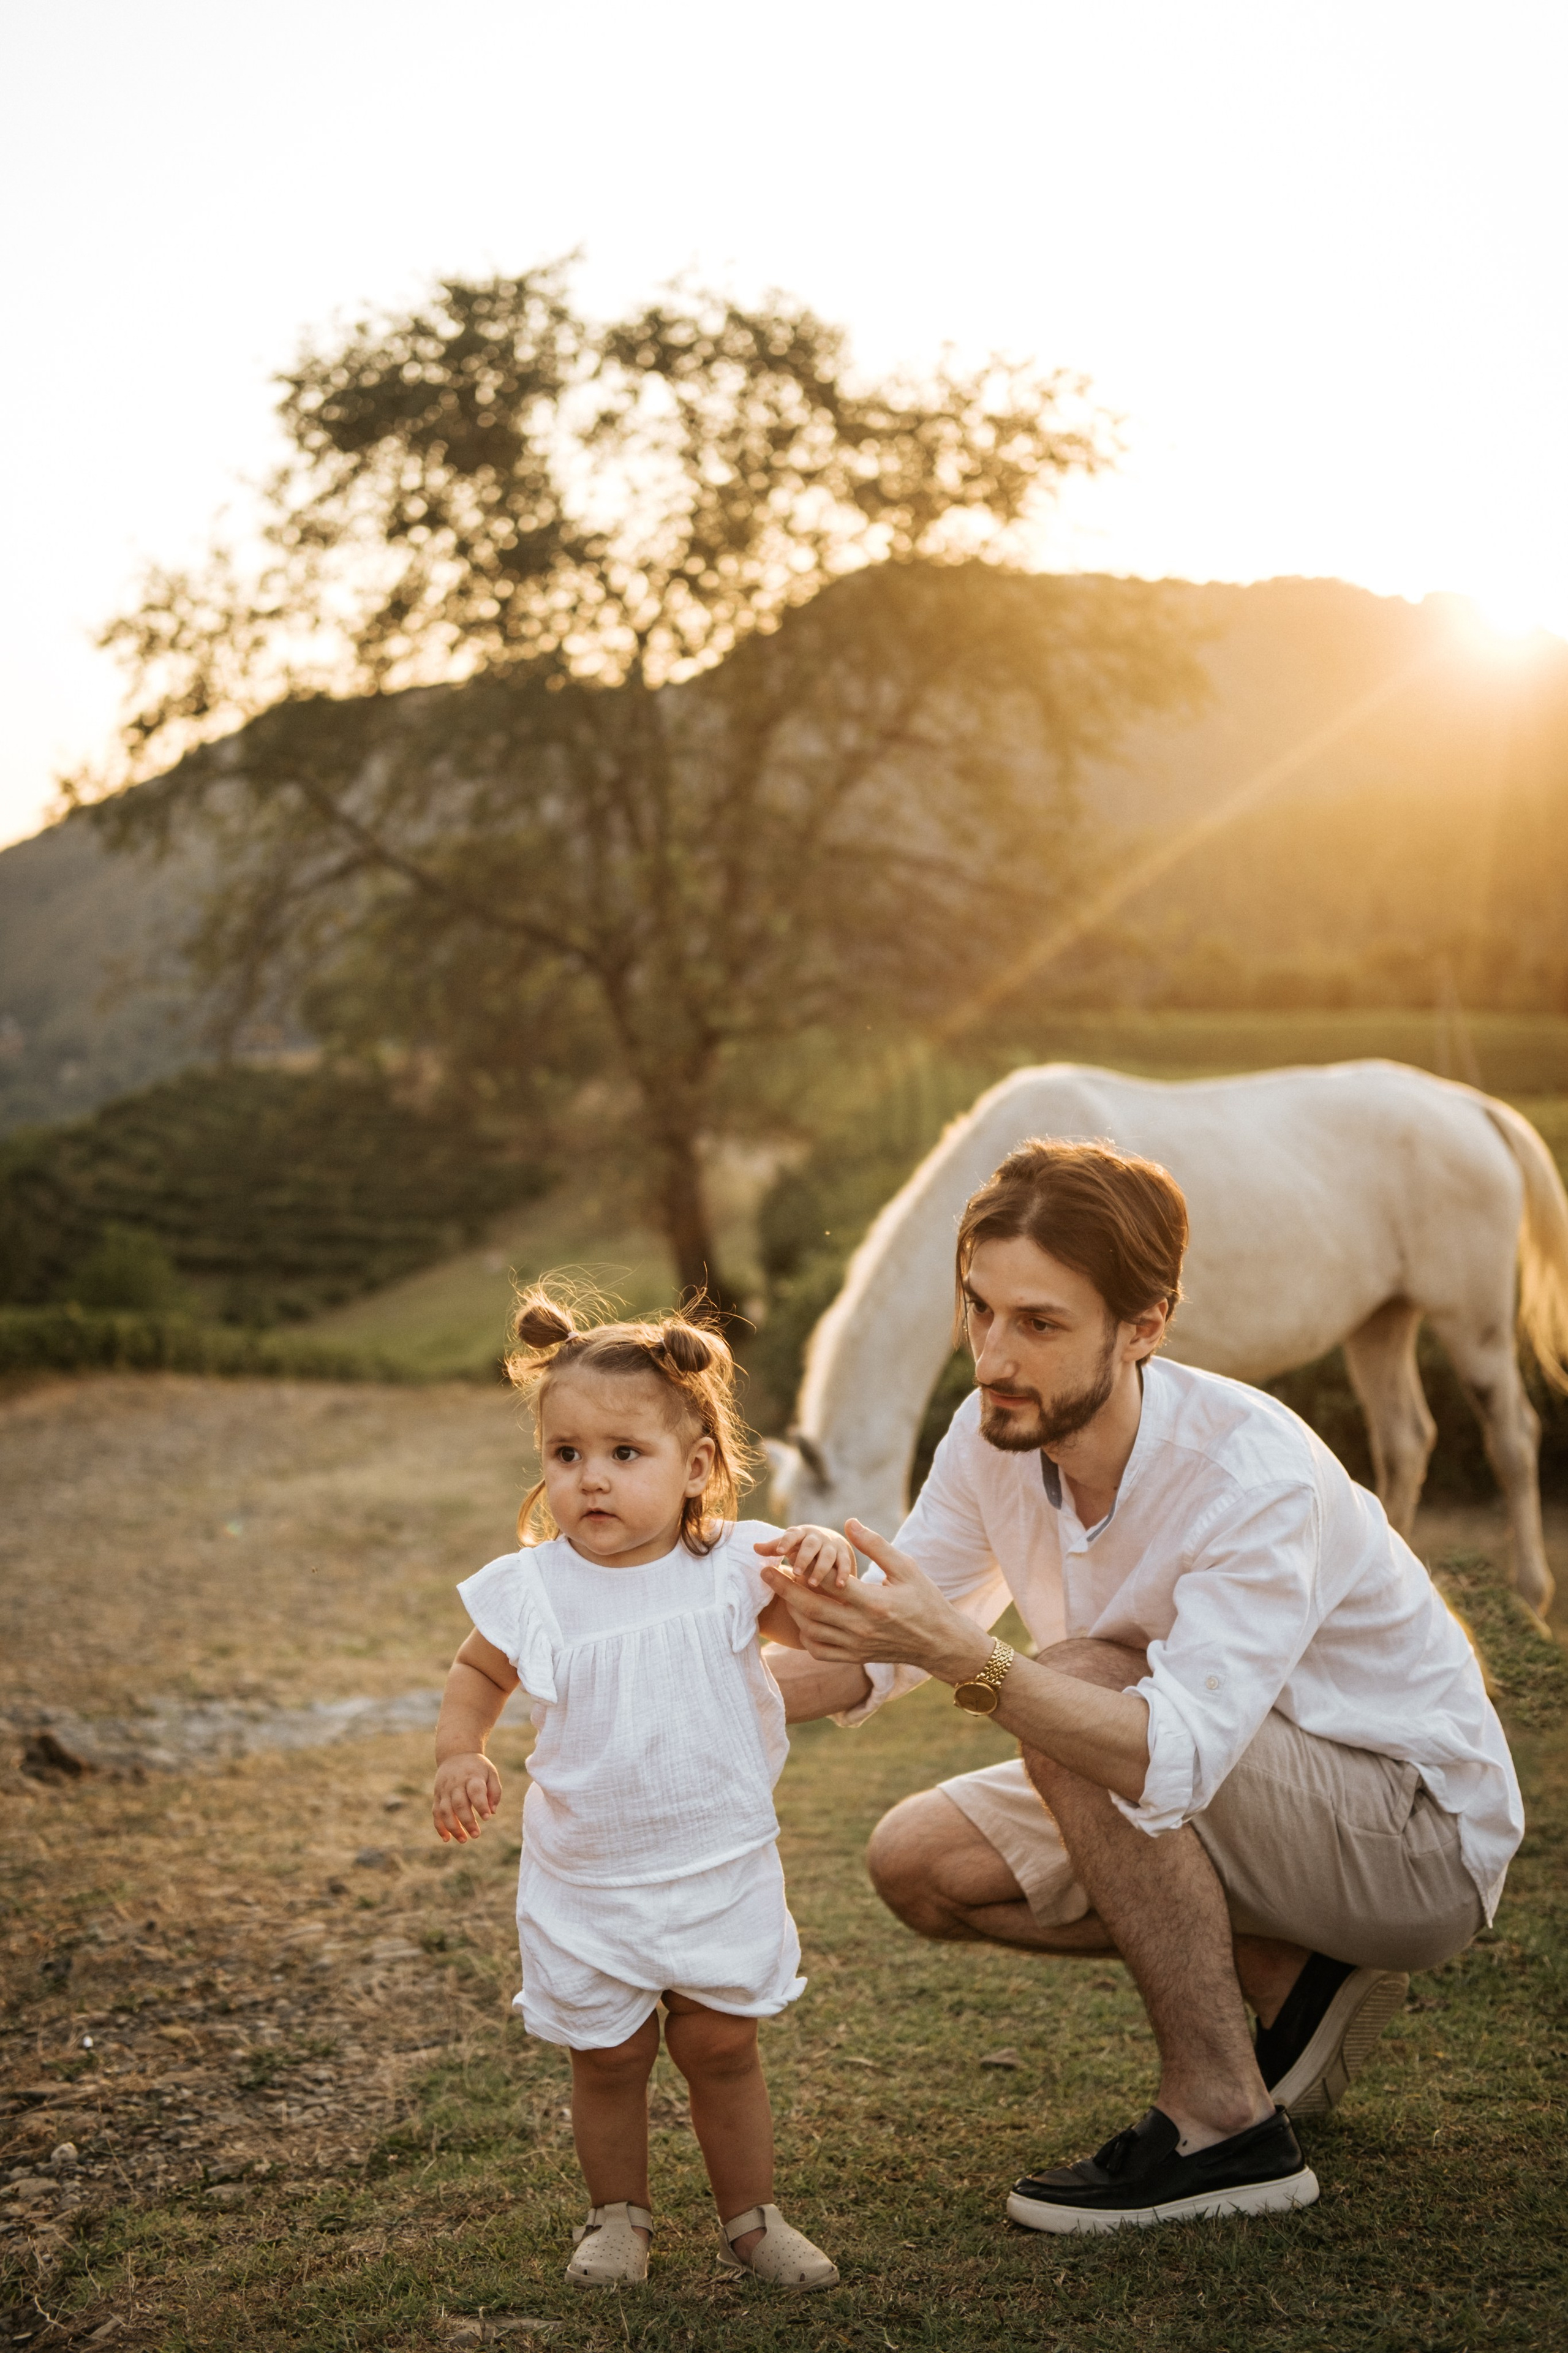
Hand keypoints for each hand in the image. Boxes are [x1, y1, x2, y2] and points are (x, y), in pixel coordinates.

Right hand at [432, 1751, 501, 1842]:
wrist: (455, 1753)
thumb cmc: (477, 1767)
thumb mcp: (491, 1772)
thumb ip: (495, 1791)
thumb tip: (492, 1812)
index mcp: (472, 1776)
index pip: (475, 1791)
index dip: (481, 1805)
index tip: (487, 1818)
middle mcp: (456, 1783)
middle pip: (459, 1804)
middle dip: (467, 1822)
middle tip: (476, 1835)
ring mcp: (444, 1790)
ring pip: (445, 1811)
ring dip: (453, 1828)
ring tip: (463, 1840)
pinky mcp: (437, 1795)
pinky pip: (436, 1813)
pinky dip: (439, 1827)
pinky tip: (446, 1839)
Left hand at [754, 1523, 859, 1592]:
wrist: (831, 1542)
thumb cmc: (803, 1546)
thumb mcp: (790, 1545)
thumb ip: (773, 1547)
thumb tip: (754, 1547)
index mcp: (801, 1534)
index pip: (792, 1535)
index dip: (786, 1542)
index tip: (779, 1552)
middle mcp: (817, 1537)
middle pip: (810, 1545)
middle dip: (803, 1558)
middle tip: (796, 1572)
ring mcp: (832, 1545)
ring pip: (827, 1556)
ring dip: (820, 1569)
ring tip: (812, 1584)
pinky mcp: (845, 1555)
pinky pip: (845, 1563)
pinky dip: (843, 1573)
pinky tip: (839, 1585)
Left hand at [758, 1518, 990, 1683]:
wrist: (938, 1642)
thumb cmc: (924, 1599)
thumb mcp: (906, 1567)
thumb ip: (875, 1545)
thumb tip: (847, 1523)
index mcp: (873, 1602)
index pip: (828, 1584)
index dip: (800, 1570)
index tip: (780, 1558)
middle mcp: (861, 1627)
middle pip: (811, 1609)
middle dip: (783, 1590)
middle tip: (765, 1573)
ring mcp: (855, 1646)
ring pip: (811, 1631)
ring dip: (793, 1610)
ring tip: (784, 1590)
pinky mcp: (854, 1658)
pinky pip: (819, 1651)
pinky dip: (805, 1635)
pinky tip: (802, 1618)